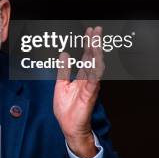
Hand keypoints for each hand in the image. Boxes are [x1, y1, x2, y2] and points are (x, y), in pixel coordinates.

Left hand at [53, 26, 104, 157]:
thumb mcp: (61, 85)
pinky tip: (96, 62)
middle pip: (93, 58)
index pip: (86, 56)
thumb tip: (64, 54)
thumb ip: (64, 70)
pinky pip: (93, 81)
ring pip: (95, 67)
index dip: (88, 43)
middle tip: (97, 30)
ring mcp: (90, 87)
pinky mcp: (89, 95)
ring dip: (96, 54)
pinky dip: (94, 71)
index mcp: (81, 77)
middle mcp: (88, 80)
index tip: (90, 31)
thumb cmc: (67, 109)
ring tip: (96, 41)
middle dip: (95, 43)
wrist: (69, 127)